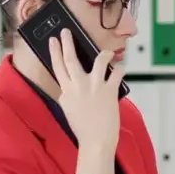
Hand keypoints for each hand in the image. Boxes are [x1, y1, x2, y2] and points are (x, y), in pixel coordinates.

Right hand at [49, 29, 124, 152]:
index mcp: (66, 91)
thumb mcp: (68, 109)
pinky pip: (116, 73)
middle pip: (70, 59)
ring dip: (103, 53)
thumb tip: (71, 84)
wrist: (95, 141)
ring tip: (107, 51)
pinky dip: (120, 68)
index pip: (57, 67)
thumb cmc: (83, 128)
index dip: (55, 52)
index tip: (53, 41)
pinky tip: (121, 68)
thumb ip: (68, 94)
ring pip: (97, 60)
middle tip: (65, 31)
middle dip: (67, 43)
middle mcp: (77, 86)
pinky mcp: (109, 90)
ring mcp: (94, 86)